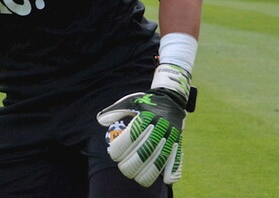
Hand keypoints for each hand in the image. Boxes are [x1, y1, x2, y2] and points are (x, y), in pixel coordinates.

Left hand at [96, 64, 192, 186]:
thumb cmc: (145, 102)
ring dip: (150, 171)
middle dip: (134, 162)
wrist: (171, 98)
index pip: (132, 134)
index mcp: (147, 115)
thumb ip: (115, 111)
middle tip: (123, 169)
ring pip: (161, 156)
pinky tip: (165, 180)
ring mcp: (171, 134)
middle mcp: (160, 125)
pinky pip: (177, 156)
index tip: (113, 155)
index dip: (122, 147)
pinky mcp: (178, 141)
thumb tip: (100, 121)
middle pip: (147, 148)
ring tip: (138, 179)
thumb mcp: (130, 102)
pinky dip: (173, 169)